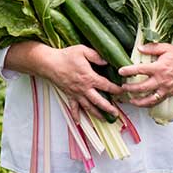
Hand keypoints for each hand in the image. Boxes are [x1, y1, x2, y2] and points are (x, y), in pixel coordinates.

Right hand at [5, 42, 122, 121]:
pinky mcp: (69, 95)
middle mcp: (84, 88)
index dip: (116, 89)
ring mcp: (76, 93)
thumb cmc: (66, 56)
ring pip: (88, 107)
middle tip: (116, 113)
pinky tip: (79, 122)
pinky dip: (76, 116)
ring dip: (97, 114)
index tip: (123, 92)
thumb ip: (96, 56)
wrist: (50, 63)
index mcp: (89, 77)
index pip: (106, 85)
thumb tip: (107, 61)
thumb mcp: (82, 50)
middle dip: (109, 108)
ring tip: (105, 120)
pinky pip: (73, 107)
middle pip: (99, 101)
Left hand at [117, 42, 172, 107]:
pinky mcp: (169, 94)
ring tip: (130, 100)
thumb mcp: (167, 48)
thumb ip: (152, 48)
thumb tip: (139, 48)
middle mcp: (161, 80)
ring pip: (149, 99)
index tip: (120, 71)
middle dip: (129, 88)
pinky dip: (148, 104)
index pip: (140, 70)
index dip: (128, 71)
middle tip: (122, 87)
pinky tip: (142, 103)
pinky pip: (157, 102)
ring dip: (137, 101)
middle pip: (141, 87)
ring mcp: (165, 89)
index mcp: (159, 68)